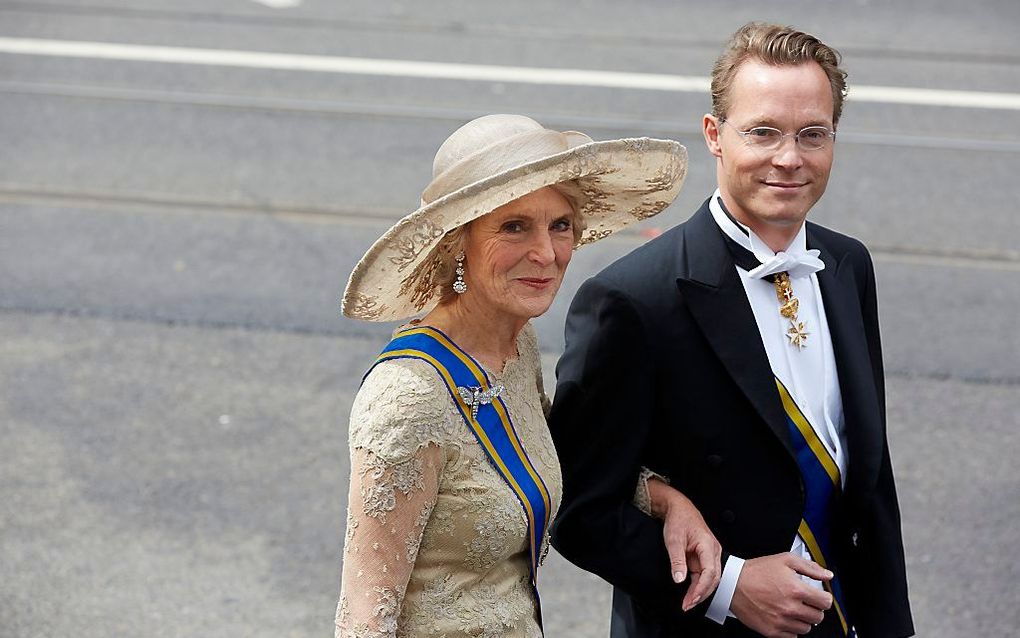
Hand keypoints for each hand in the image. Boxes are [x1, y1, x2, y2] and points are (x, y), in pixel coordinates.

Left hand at [649, 480, 721, 610]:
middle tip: (687, 605)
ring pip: (710, 578)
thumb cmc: (678, 520)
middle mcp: (713, 551)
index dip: (701, 588)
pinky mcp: (704, 558)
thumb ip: (677, 560)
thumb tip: (679, 579)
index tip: (691, 599)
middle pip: (713, 578)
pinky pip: (704, 575)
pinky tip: (690, 594)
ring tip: (687, 603)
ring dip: (700, 591)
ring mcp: (710, 555)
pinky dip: (697, 585)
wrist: (679, 509)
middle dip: (701, 594)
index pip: (710, 572)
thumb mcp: (674, 540)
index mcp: (708, 545)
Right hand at [730, 553, 832, 637]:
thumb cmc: (756, 572)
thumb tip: (827, 575)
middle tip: (804, 602)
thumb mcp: (785, 560)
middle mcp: (790, 608)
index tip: (819, 597)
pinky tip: (784, 617)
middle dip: (814, 608)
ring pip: (806, 628)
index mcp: (796, 589)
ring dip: (803, 619)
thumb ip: (810, 567)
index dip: (824, 598)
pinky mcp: (772, 631)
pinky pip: (793, 636)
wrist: (733, 584)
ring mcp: (781, 621)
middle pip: (818, 617)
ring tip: (792, 609)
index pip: (825, 602)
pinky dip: (791, 629)